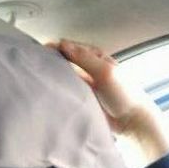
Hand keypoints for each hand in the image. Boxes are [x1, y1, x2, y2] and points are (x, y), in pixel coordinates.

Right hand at [49, 39, 168, 167]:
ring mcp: (83, 82)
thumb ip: (84, 58)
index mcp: (96, 57)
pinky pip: (65, 89)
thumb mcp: (105, 72)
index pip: (70, 47)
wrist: (132, 123)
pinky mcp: (80, 96)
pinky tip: (48, 89)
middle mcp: (88, 67)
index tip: (40, 50)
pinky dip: (57, 87)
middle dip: (51, 59)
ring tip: (38, 75)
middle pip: (64, 59)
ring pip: (63, 74)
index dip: (55, 47)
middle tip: (36, 63)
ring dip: (53, 74)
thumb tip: (63, 44)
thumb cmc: (125, 95)